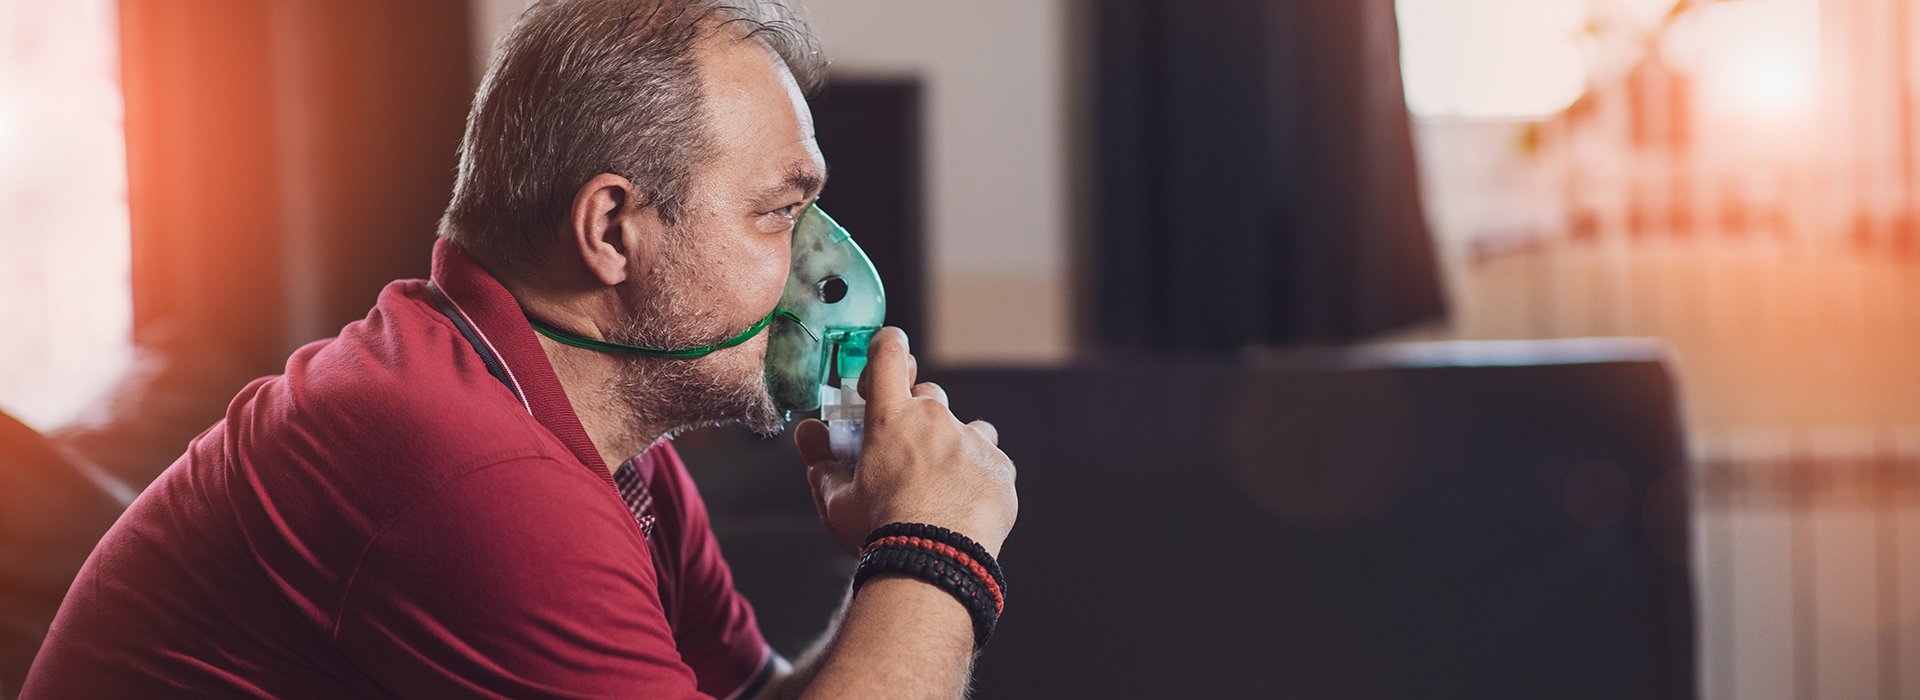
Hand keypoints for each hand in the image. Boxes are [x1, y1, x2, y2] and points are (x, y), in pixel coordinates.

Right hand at [795, 327, 1017, 557]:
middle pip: (929, 395)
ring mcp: (972, 440)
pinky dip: (979, 476)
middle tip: (907, 451)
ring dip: (955, 444)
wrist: (935, 562)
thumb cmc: (881, 532)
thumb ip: (823, 464)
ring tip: (942, 484)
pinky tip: (965, 504)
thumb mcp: (838, 502)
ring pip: (966, 427)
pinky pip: (990, 460)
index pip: (888, 354)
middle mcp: (934, 418)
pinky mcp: (999, 466)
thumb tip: (808, 435)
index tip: (887, 359)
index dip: (888, 349)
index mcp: (890, 418)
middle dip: (918, 415)